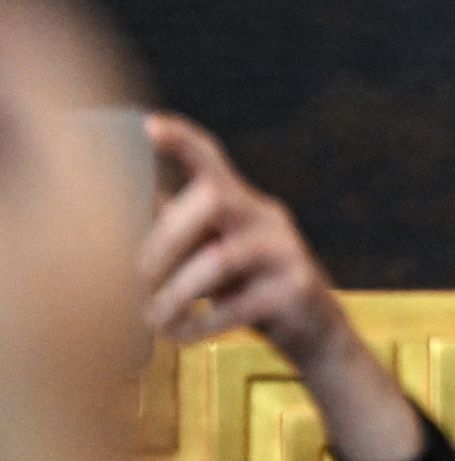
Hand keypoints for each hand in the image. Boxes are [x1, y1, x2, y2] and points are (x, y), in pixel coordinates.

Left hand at [138, 113, 422, 460]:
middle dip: (165, 238)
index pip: (214, 161)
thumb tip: (131, 207)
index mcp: (245, 205)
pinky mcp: (296, 290)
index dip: (182, 141)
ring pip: (220, 258)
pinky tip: (181, 335)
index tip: (149, 125)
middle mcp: (269, 218)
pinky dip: (200, 324)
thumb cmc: (252, 291)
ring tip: (154, 319)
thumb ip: (185, 233)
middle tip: (141, 279)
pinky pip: (238, 304)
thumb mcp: (218, 255)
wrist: (317, 333)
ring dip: (176, 294)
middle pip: (212, 199)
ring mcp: (287, 252)